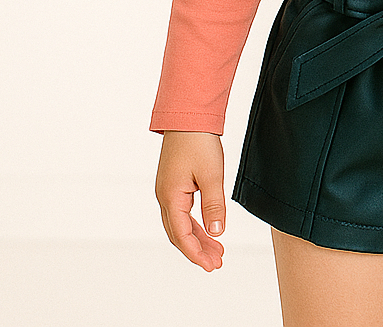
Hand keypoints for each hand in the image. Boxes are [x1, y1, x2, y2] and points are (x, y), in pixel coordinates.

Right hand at [155, 130, 226, 271]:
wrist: (188, 116)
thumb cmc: (199, 142)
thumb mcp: (212, 175)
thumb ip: (214, 206)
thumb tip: (217, 233)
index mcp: (171, 197)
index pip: (182, 235)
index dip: (196, 253)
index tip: (211, 265)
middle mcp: (165, 197)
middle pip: (179, 233)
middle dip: (197, 250)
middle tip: (217, 263)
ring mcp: (167, 190)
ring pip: (180, 224)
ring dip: (197, 238)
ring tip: (216, 250)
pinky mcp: (173, 184)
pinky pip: (182, 212)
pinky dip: (194, 224)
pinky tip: (207, 229)